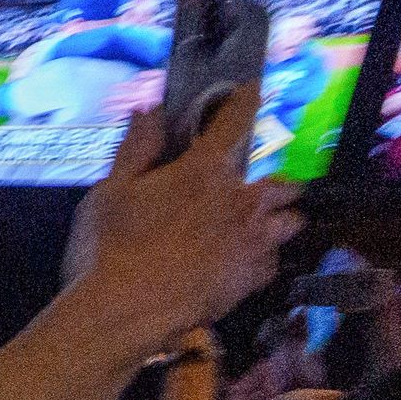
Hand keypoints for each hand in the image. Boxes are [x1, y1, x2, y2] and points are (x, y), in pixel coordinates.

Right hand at [74, 89, 301, 344]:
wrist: (123, 312)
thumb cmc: (109, 248)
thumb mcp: (109, 193)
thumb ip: (135, 150)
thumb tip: (149, 110)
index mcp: (204, 171)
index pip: (235, 121)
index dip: (246, 100)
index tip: (254, 87)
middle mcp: (241, 200)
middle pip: (284, 183)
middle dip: (275, 183)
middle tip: (255, 190)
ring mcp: (253, 241)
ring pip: (291, 222)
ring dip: (279, 221)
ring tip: (260, 228)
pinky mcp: (253, 278)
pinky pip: (274, 262)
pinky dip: (263, 259)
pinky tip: (243, 263)